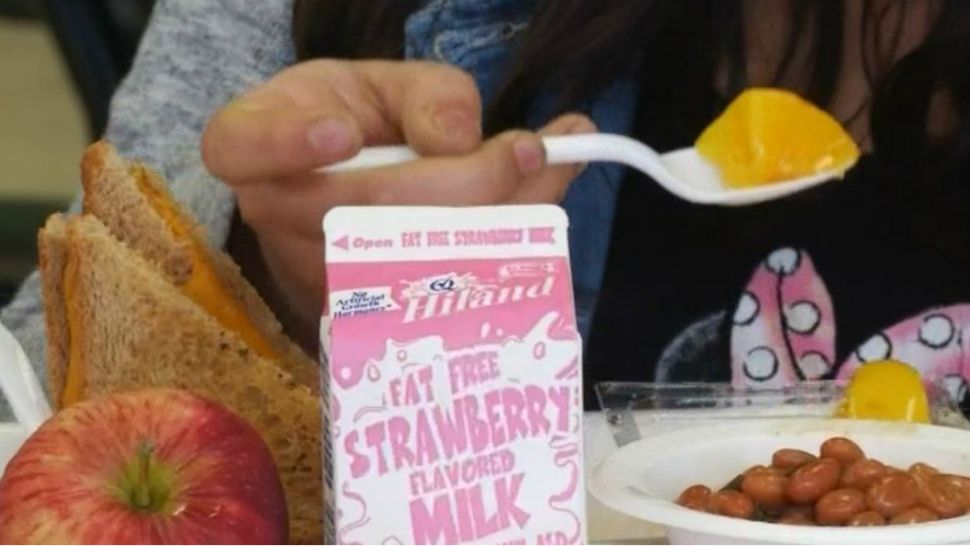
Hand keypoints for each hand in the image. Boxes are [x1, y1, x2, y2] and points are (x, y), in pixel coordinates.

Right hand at [202, 59, 595, 346]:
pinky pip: (437, 286)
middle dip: (462, 181)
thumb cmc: (356, 122)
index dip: (286, 145)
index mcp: (253, 145)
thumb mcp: (386, 86)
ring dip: (499, 218)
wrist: (347, 186)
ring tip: (553, 165)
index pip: (241, 148)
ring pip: (413, 260)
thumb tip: (458, 140)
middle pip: (364, 211)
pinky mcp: (367, 313)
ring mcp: (317, 273)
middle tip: (527, 148)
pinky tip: (545, 202)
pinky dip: (504, 245)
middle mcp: (276, 216)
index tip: (343, 133)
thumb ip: (426, 96)